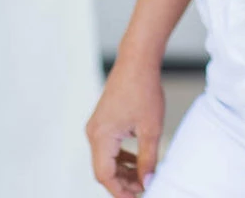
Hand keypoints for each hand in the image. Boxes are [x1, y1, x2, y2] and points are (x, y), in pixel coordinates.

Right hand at [85, 55, 164, 196]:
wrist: (138, 59)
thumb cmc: (143, 88)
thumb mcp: (151, 128)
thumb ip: (148, 159)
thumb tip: (147, 182)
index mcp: (101, 136)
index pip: (105, 175)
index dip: (120, 191)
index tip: (137, 197)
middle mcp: (94, 132)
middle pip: (104, 169)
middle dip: (123, 182)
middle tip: (143, 188)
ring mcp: (97, 125)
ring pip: (106, 159)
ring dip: (123, 171)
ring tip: (142, 178)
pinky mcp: (104, 119)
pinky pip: (109, 146)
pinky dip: (121, 157)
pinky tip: (137, 160)